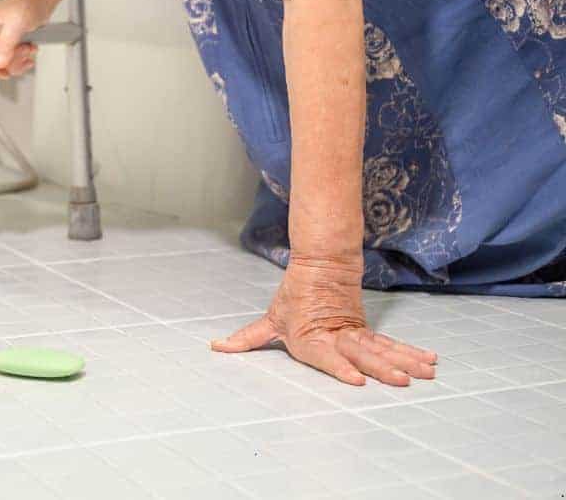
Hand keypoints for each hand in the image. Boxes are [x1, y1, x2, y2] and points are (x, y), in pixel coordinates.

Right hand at [0, 0, 53, 78]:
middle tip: (21, 51)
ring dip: (18, 61)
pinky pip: (10, 63)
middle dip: (9, 63)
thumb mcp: (16, 24)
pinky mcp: (5, 46)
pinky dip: (22, 60)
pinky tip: (29, 50)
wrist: (39, 0)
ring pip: (1, 66)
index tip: (1, 71)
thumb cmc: (26, 4)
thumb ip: (6, 44)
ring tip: (28, 47)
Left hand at [211, 257, 437, 385]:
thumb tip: (217, 347)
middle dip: (382, 369)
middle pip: (361, 355)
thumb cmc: (294, 297)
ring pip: (382, 349)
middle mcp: (336, 338)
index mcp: (311, 338)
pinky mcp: (368, 330)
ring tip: (424, 374)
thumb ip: (247, 339)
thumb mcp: (270, 319)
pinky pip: (392, 343)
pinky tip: (430, 361)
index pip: (326, 356)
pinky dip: (411, 352)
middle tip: (401, 382)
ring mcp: (355, 333)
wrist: (320, 265)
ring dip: (404, 362)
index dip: (340, 369)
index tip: (357, 380)